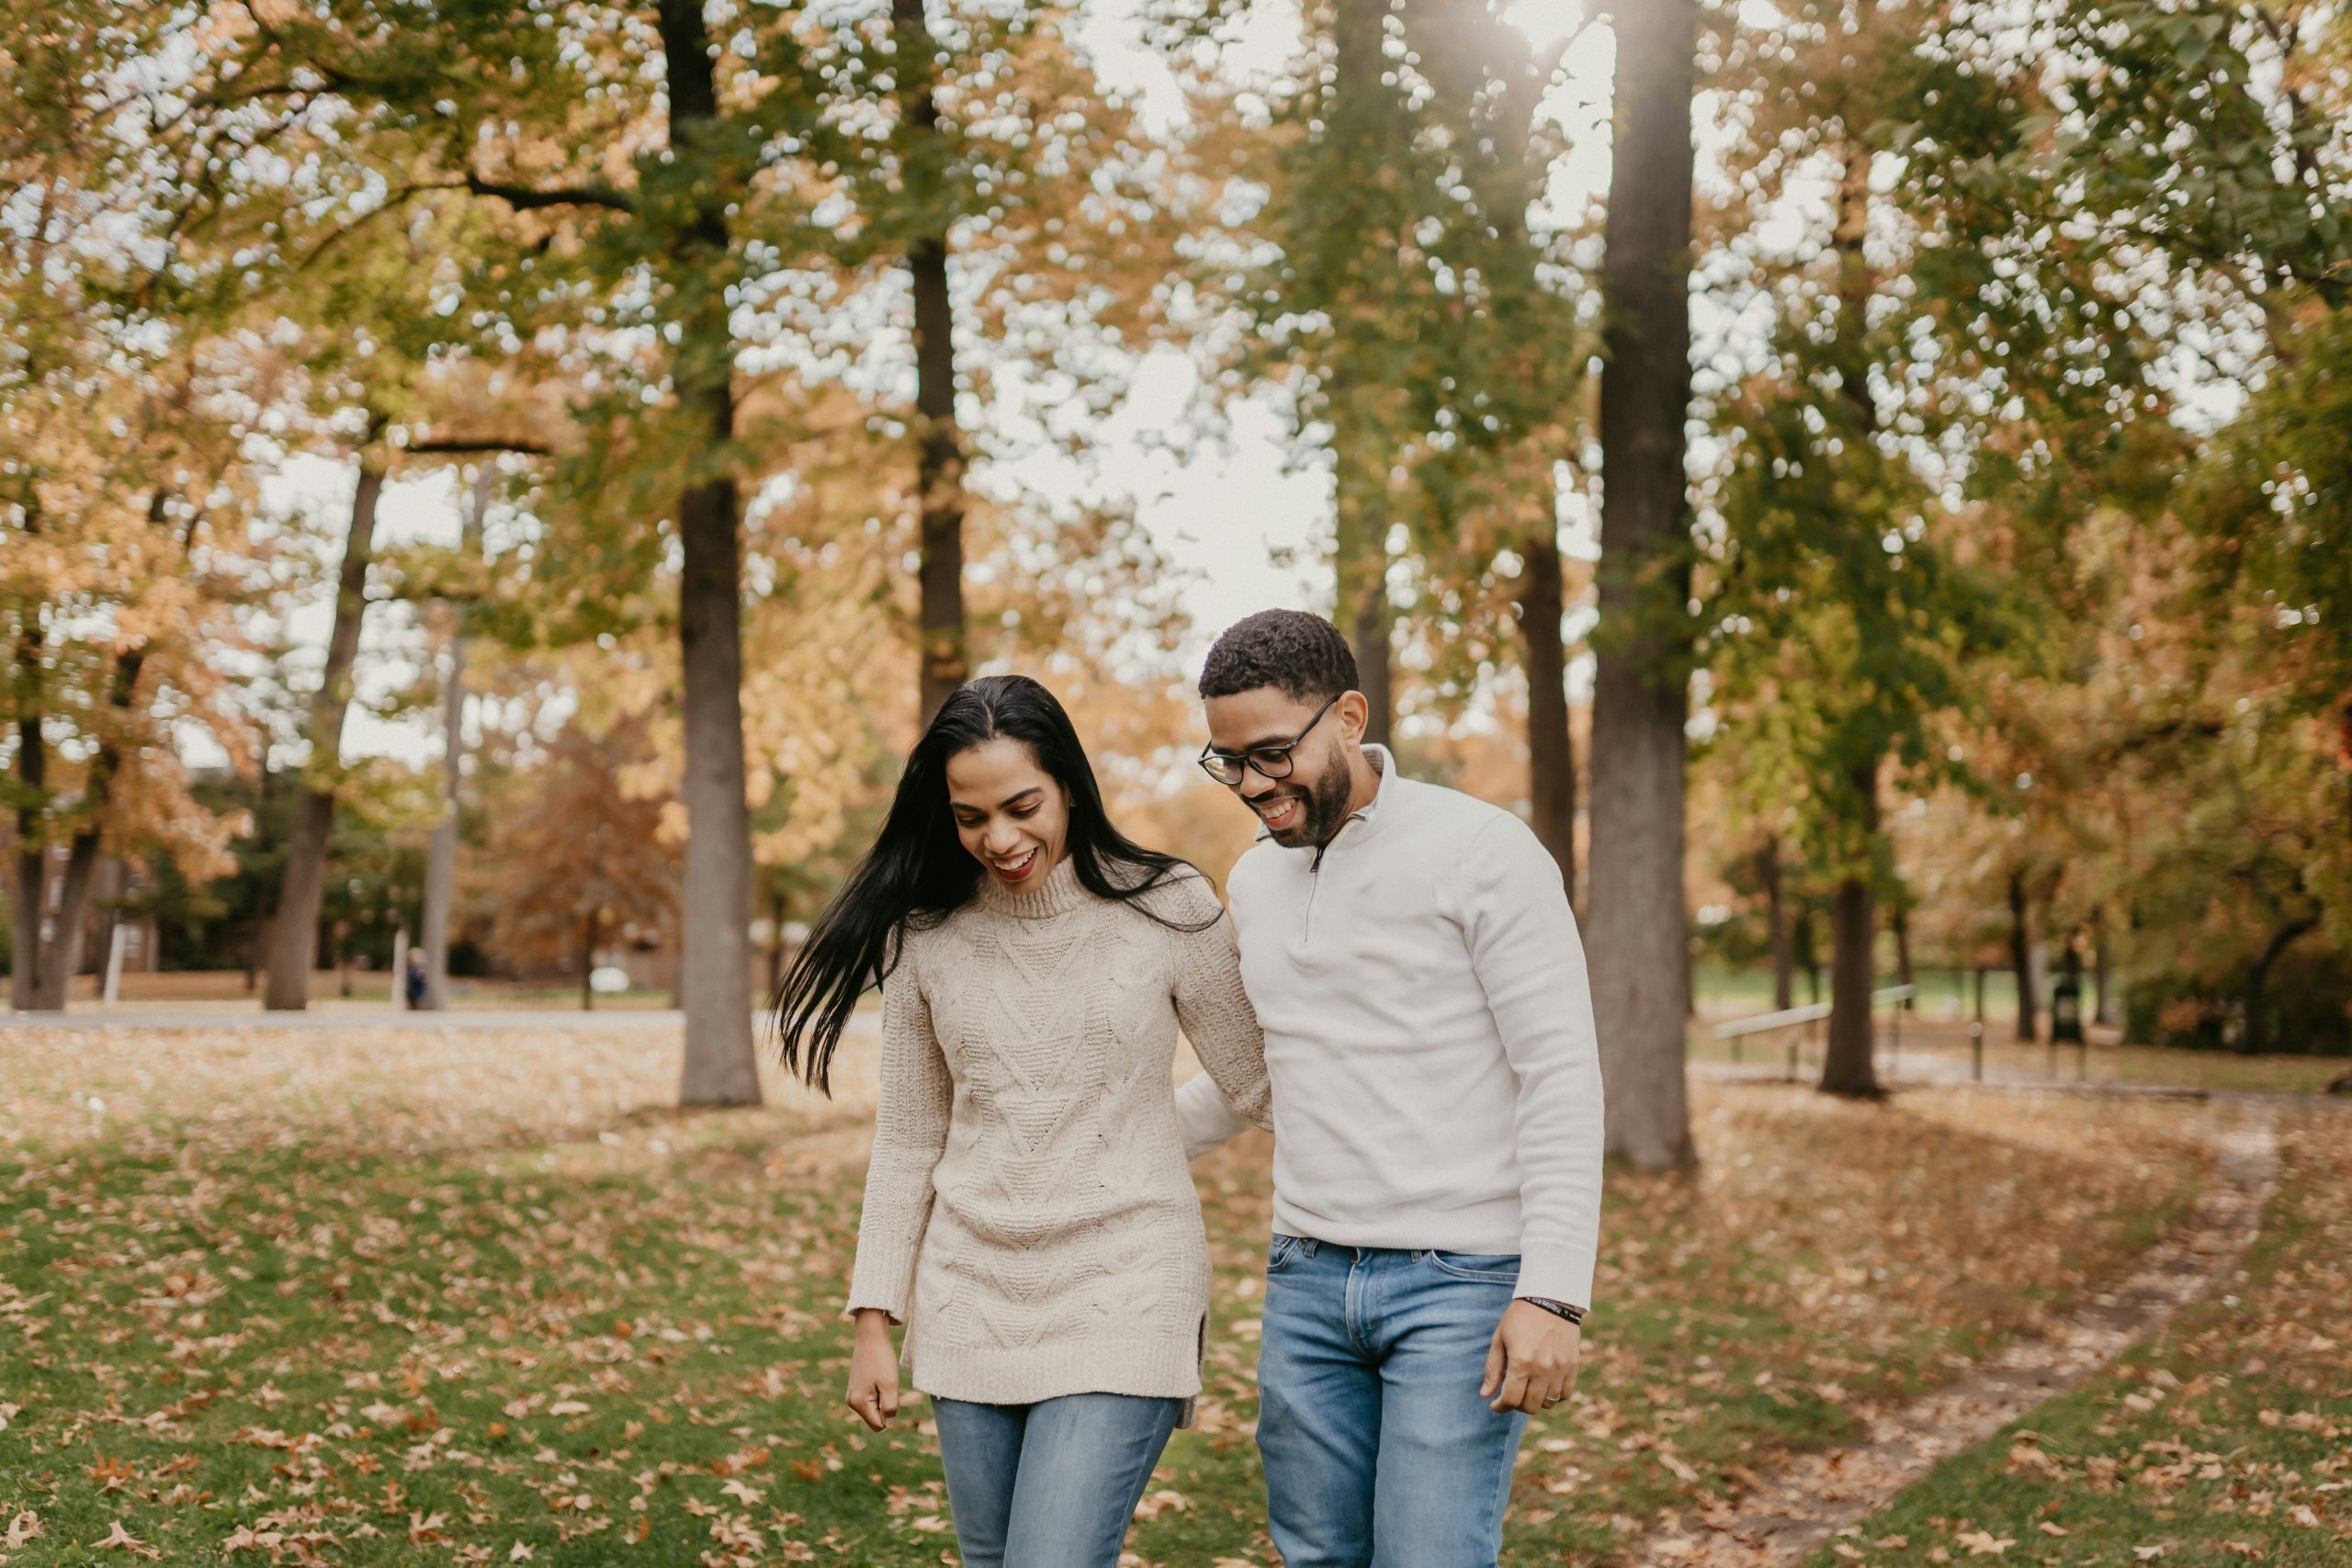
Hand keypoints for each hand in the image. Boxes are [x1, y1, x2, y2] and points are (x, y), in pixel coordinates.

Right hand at [845, 1310, 900, 1430]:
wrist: (871, 1336)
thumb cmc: (881, 1359)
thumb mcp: (890, 1385)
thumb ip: (890, 1408)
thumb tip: (889, 1425)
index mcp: (858, 1403)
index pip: (879, 1425)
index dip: (891, 1413)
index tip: (890, 1393)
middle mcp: (851, 1402)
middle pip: (876, 1418)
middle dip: (886, 1406)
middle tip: (887, 1385)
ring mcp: (852, 1395)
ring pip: (875, 1409)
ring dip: (883, 1398)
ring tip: (882, 1379)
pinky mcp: (856, 1389)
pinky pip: (872, 1400)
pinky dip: (880, 1392)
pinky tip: (879, 1377)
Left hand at [1481, 1299, 1580, 1414]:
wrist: (1550, 1299)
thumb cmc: (1520, 1317)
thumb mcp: (1499, 1339)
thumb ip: (1492, 1369)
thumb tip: (1485, 1395)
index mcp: (1521, 1362)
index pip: (1510, 1400)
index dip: (1500, 1407)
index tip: (1495, 1404)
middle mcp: (1542, 1369)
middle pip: (1529, 1406)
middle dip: (1516, 1405)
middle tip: (1511, 1395)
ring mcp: (1560, 1369)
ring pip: (1548, 1403)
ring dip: (1535, 1401)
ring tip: (1528, 1388)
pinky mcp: (1572, 1366)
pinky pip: (1564, 1394)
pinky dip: (1554, 1395)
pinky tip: (1544, 1385)